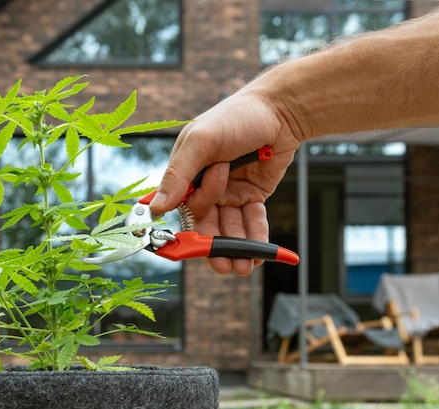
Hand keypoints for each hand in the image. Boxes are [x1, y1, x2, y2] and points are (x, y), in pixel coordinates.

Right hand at [150, 90, 300, 274]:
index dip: (185, 231)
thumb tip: (157, 207)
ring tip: (243, 267)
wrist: (280, 111)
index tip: (187, 252)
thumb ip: (179, 173)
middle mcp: (205, 185)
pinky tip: (259, 253)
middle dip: (215, 246)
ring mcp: (229, 192)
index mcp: (186, 173)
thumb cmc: (236, 117)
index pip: (181, 209)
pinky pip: (252, 220)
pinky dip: (256, 237)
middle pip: (207, 224)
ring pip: (229, 227)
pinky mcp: (252, 195)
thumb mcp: (202, 141)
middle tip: (224, 265)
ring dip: (236, 248)